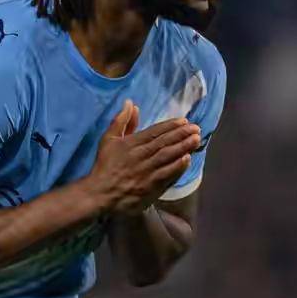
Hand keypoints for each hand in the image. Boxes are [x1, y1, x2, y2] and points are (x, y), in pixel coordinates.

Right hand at [86, 100, 200, 215]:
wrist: (100, 194)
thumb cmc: (105, 166)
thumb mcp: (108, 140)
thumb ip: (121, 121)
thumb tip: (131, 103)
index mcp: (131, 144)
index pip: (154, 132)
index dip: (170, 126)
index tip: (184, 121)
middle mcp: (140, 156)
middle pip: (164, 143)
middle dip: (181, 134)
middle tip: (196, 128)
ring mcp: (146, 172)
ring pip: (167, 157)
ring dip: (183, 148)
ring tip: (196, 140)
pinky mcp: (150, 187)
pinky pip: (167, 175)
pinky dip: (177, 167)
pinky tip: (187, 160)